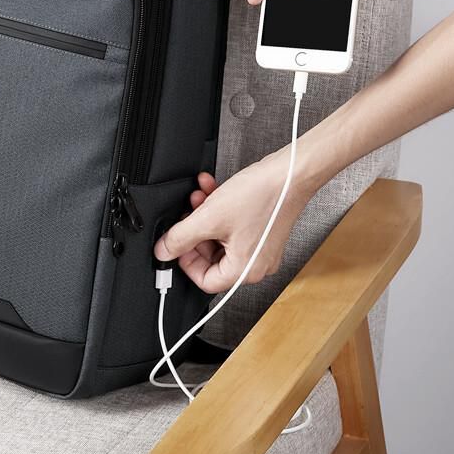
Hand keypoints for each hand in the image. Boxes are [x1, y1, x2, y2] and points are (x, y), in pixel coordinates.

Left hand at [153, 152, 311, 292]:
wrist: (290, 173)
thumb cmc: (263, 197)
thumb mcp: (209, 217)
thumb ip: (180, 238)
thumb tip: (162, 252)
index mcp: (244, 270)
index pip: (205, 281)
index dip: (186, 262)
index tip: (177, 243)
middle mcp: (255, 263)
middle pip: (211, 257)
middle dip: (194, 231)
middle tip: (188, 214)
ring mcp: (259, 246)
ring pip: (219, 237)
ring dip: (204, 215)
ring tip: (199, 196)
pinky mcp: (261, 228)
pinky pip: (231, 225)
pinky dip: (218, 209)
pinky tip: (210, 189)